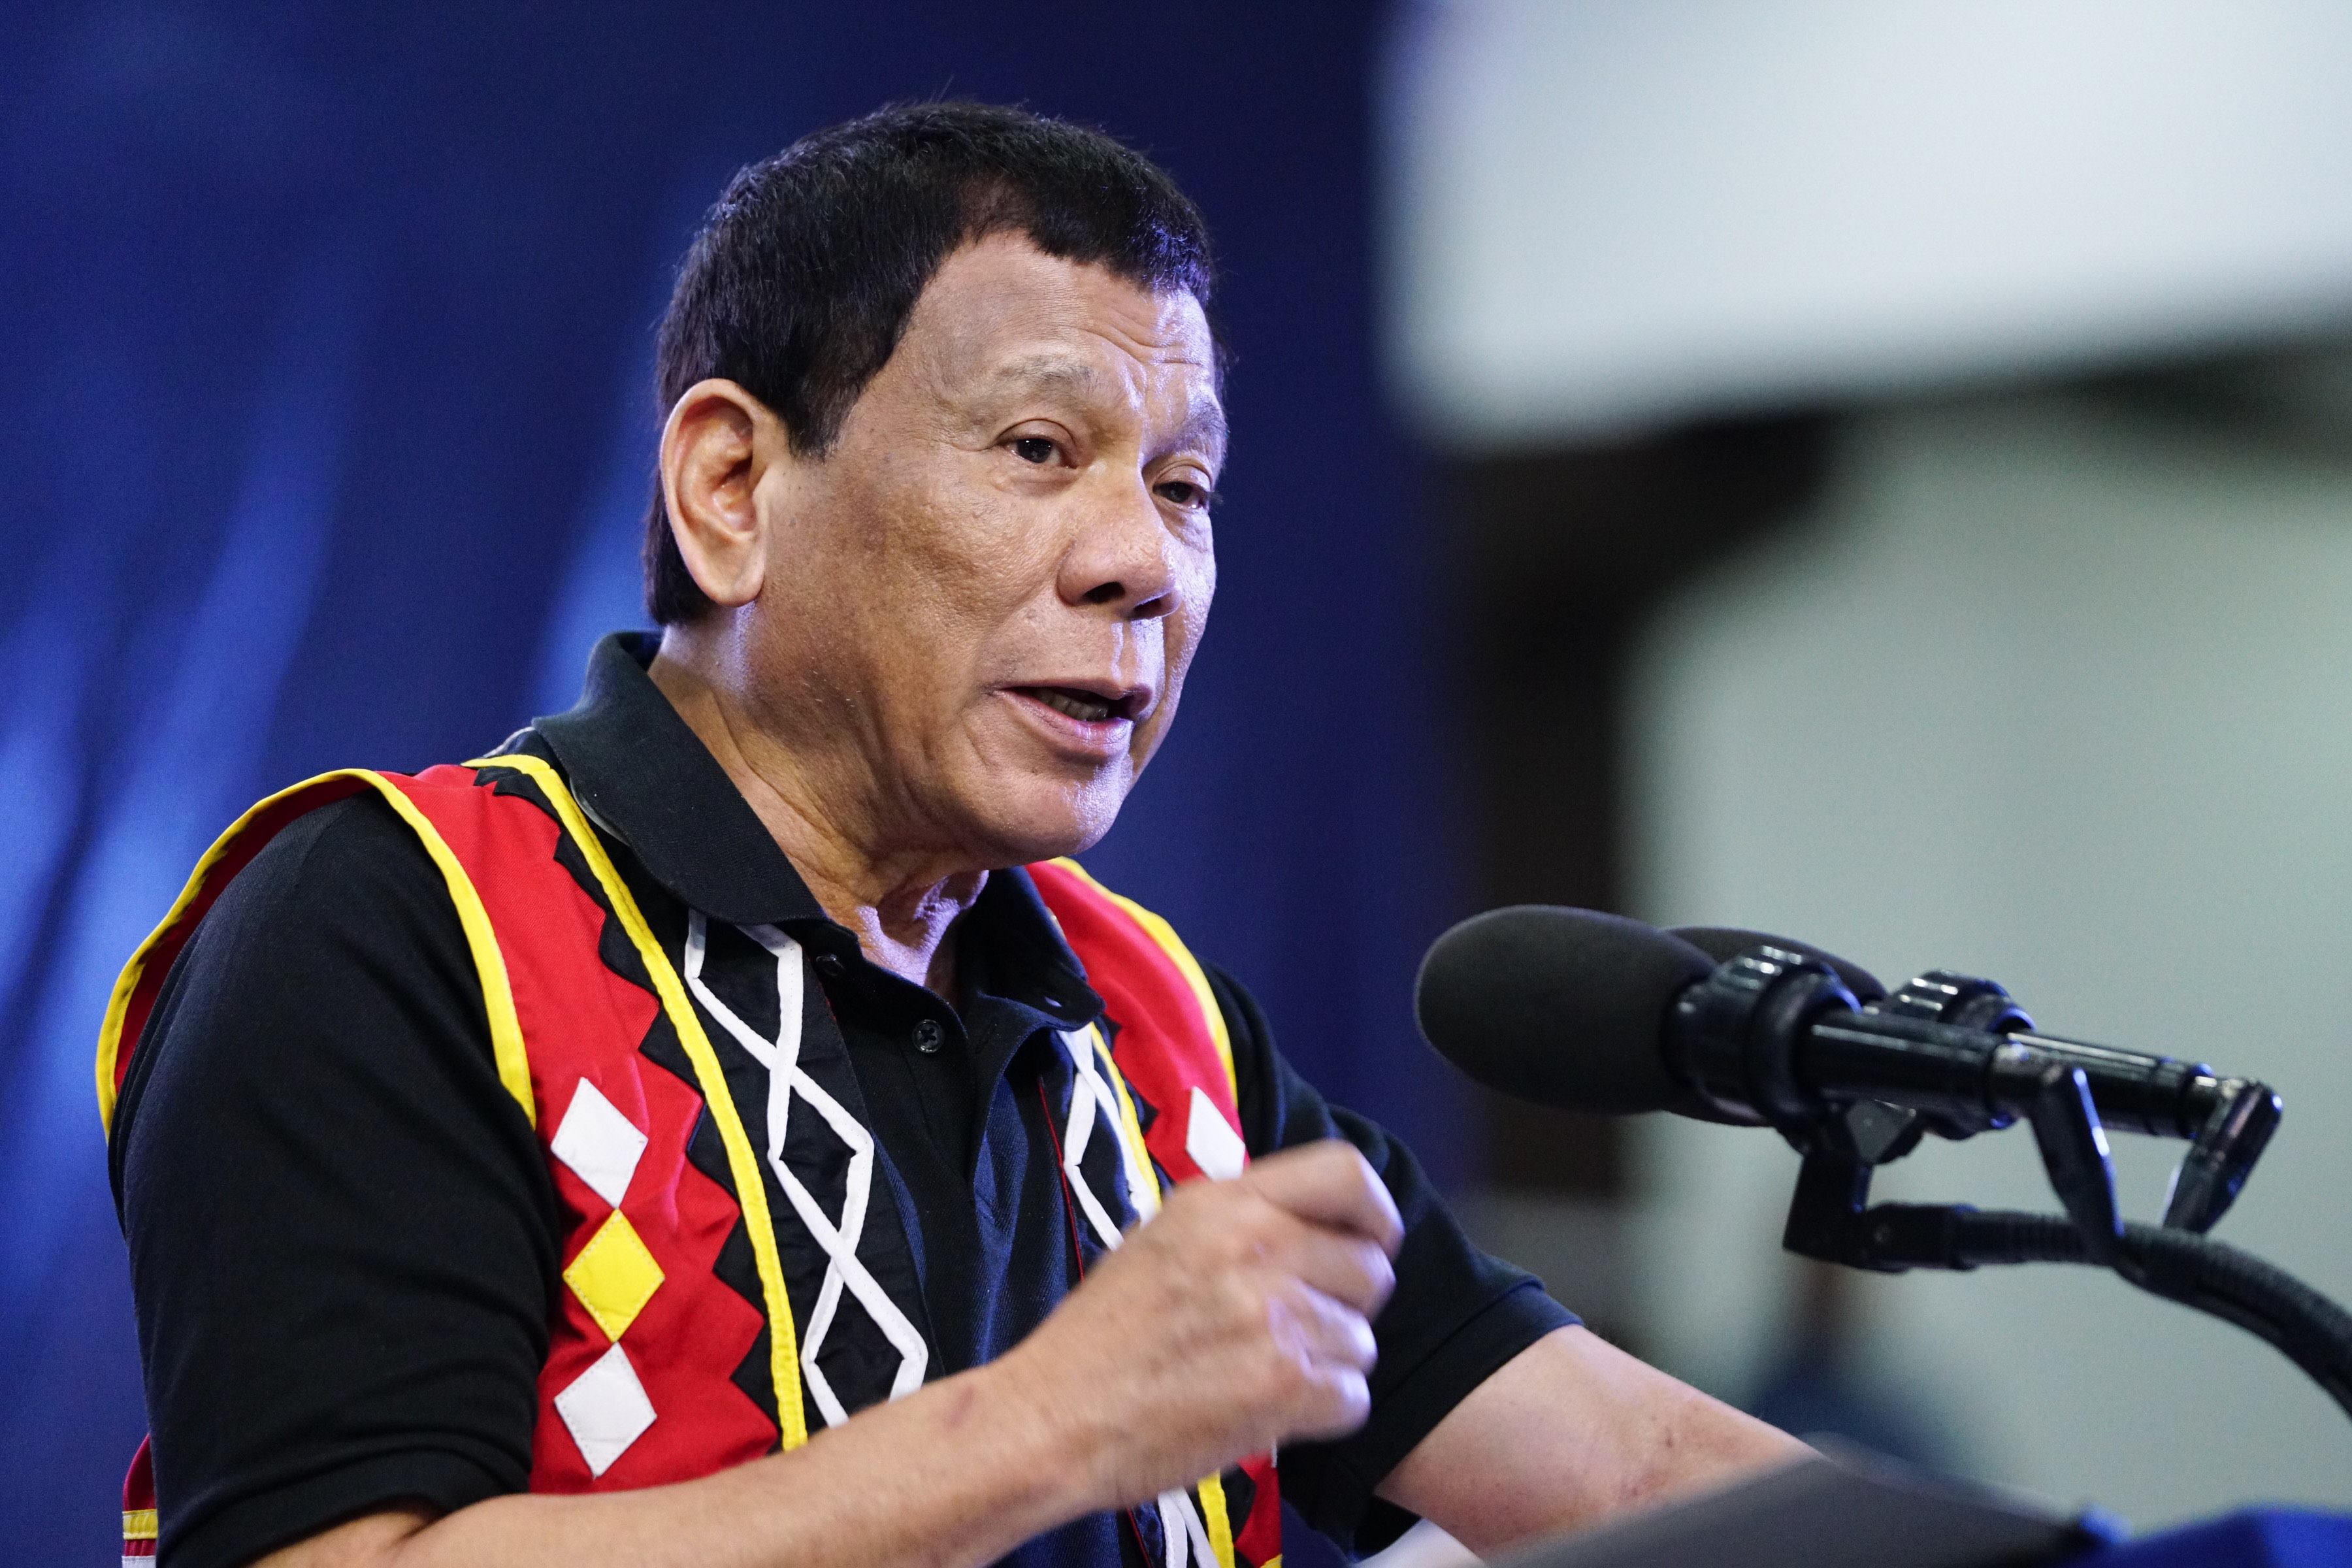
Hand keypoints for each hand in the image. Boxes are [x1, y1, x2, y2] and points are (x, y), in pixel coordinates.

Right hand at [993, 1139, 1403, 1512]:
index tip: (1371, 1242)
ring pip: (1362, 1340)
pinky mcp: (1281, 1387)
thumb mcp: (1161, 1240)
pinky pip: (1353, 1397)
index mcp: (1223, 1204)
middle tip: (1299, 1331)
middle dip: (1346, 1305)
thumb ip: (1239, 1222)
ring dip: (1328, 1365)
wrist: (1051, 1418)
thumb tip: (1313, 1227)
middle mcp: (1254, 1247)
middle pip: (1369, 1267)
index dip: (1375, 1213)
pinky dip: (1322, 1413)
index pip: (1346, 1174)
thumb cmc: (1100, 1338)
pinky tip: (1270, 1411)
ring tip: (1266, 1375)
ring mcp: (1271, 1318)